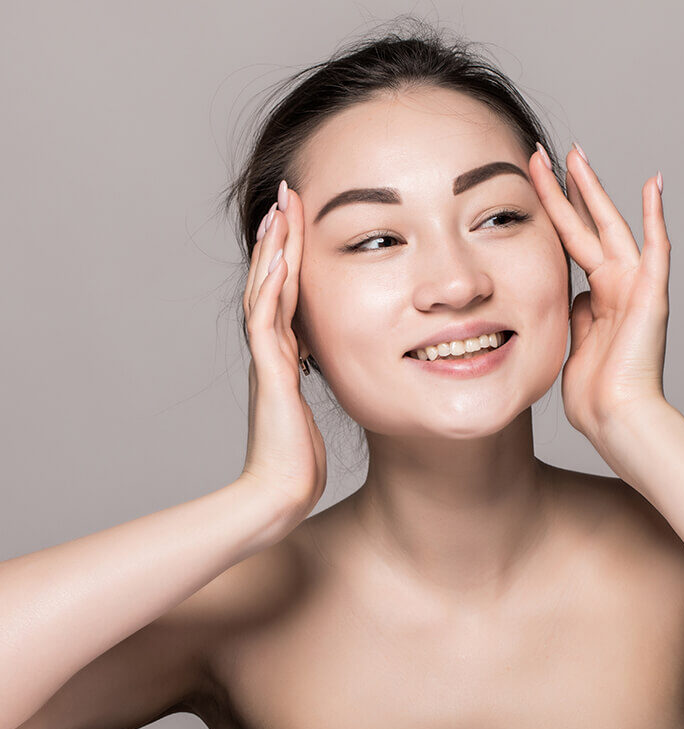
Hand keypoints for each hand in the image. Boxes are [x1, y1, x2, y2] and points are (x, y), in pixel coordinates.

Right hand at [239, 182, 326, 520]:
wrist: (278, 496)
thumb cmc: (297, 464)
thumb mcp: (312, 413)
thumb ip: (317, 389)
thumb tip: (334, 373)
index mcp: (284, 358)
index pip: (286, 295)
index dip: (291, 257)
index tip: (299, 221)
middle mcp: (272, 353)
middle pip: (272, 282)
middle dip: (280, 239)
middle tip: (286, 195)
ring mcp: (268, 362)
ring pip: (266, 293)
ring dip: (274, 251)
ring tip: (280, 209)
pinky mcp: (272, 376)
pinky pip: (268, 323)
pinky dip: (274, 289)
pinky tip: (282, 258)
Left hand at [529, 143, 671, 444]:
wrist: (615, 418)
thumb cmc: (593, 394)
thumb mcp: (571, 345)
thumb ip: (574, 315)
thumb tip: (572, 297)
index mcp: (596, 298)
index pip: (569, 244)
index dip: (552, 215)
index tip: (533, 186)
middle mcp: (616, 285)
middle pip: (586, 226)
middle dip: (567, 190)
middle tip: (550, 154)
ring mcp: (635, 287)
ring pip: (612, 227)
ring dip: (594, 191)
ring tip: (576, 155)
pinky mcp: (652, 296)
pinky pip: (656, 249)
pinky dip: (656, 217)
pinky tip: (653, 184)